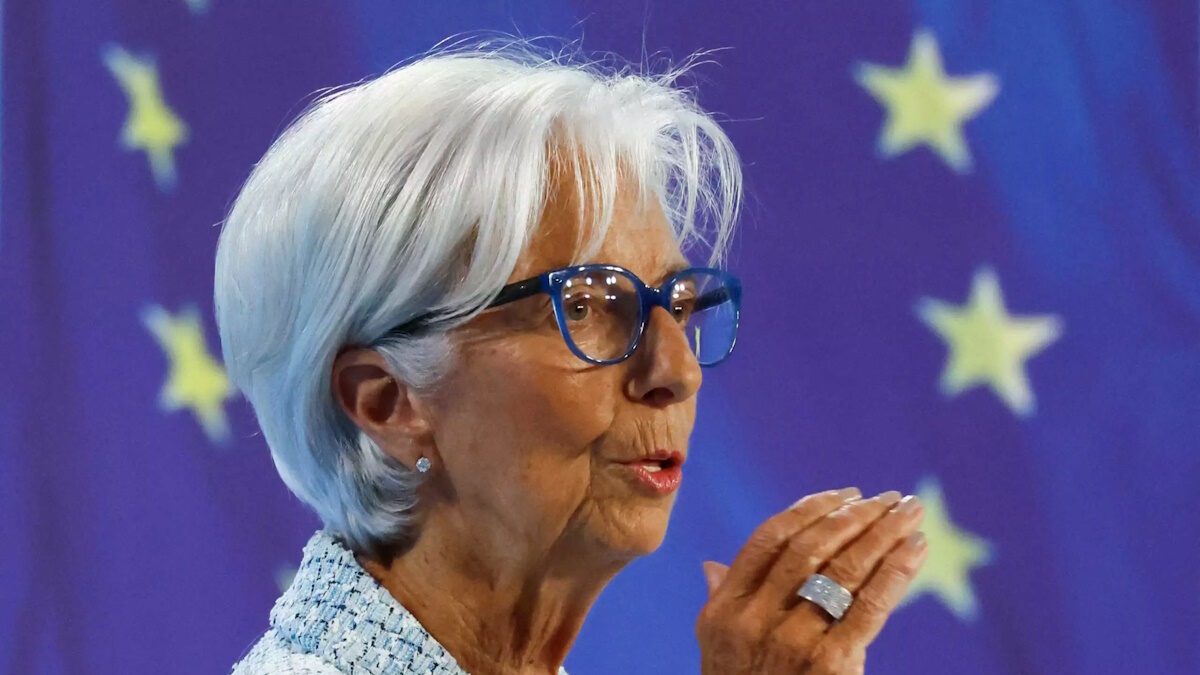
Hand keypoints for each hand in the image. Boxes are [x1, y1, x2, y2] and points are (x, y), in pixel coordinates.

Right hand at [696, 488, 927, 673]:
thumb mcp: (718, 650)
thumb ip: (721, 601)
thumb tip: (712, 565)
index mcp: (724, 608)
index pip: (769, 539)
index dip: (810, 509)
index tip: (846, 493)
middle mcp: (755, 619)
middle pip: (812, 548)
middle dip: (856, 516)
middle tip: (890, 498)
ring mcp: (791, 642)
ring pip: (844, 570)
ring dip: (883, 534)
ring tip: (911, 513)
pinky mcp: (831, 664)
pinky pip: (870, 606)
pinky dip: (897, 572)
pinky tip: (915, 550)